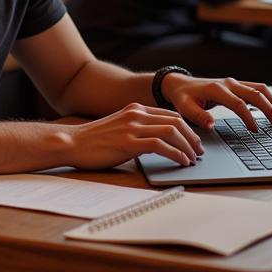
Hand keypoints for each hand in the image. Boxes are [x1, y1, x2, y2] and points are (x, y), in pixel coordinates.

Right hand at [62, 103, 204, 169]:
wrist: (73, 143)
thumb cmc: (94, 140)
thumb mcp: (120, 127)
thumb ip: (137, 128)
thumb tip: (159, 141)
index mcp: (135, 109)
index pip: (171, 115)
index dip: (188, 129)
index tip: (194, 142)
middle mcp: (137, 115)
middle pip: (176, 121)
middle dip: (192, 137)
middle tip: (199, 151)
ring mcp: (133, 127)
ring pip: (172, 131)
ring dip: (187, 146)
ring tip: (193, 159)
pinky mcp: (129, 142)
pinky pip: (161, 146)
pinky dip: (176, 154)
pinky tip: (181, 162)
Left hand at [161, 73, 271, 133]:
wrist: (181, 84)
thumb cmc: (183, 97)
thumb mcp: (185, 108)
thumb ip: (198, 116)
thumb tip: (211, 124)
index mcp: (217, 89)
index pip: (238, 104)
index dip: (249, 118)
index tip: (255, 131)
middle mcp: (228, 83)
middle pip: (255, 94)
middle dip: (269, 109)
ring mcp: (234, 83)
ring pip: (259, 89)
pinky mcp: (236, 85)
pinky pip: (257, 88)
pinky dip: (269, 97)